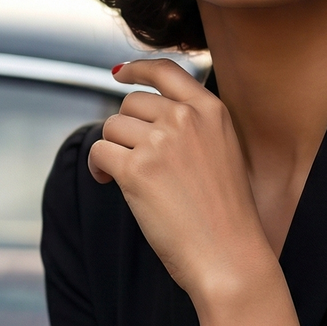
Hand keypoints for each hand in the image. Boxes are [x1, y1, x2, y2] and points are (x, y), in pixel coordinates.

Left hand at [89, 60, 275, 304]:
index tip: (120, 74)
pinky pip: (99, 151)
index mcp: (212, 111)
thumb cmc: (227, 216)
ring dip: (112, 150)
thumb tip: (146, 116)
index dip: (138, 69)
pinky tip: (108, 182)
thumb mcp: (224, 154)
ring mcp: (160, 141)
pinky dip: (97, 166)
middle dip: (125, 128)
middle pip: (132, 103)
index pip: (167, 72)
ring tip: (122, 176)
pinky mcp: (136, 169)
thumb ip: (194, 129)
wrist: (229, 255)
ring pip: (112, 127)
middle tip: (130, 158)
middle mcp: (186, 118)